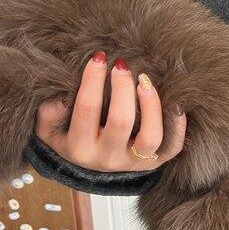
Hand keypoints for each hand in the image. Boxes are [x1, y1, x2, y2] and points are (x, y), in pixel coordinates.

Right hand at [34, 51, 185, 171]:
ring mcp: (133, 163)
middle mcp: (107, 158)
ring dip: (151, 105)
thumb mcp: (49, 131)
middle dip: (122, 88)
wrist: (88, 172)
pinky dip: (178, 127)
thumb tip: (61, 95)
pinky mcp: (153, 164)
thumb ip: (49, 113)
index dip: (93, 80)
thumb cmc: (70, 142)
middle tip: (122, 65)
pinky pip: (172, 148)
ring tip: (144, 81)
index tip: (99, 57)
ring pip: (150, 136)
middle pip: (121, 121)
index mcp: (80, 147)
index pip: (87, 109)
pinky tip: (176, 104)